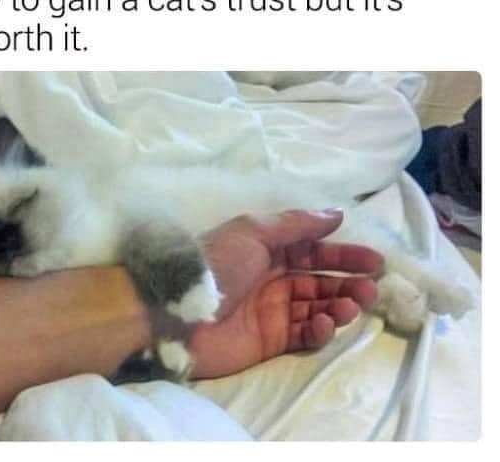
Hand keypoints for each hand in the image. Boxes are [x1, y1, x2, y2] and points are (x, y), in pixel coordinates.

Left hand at [190, 210, 382, 378]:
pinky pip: (304, 334)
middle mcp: (273, 279)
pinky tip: (325, 323)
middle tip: (370, 289)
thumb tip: (336, 214)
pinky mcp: (270, 340)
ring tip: (352, 305)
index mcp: (268, 251)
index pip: (314, 251)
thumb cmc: (218, 264)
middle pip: (320, 281)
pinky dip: (319, 330)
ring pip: (317, 308)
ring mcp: (272, 311)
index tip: (374, 262)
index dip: (344, 255)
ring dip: (339, 306)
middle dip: (347, 283)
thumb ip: (296, 224)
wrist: (178, 310)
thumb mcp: (254, 232)